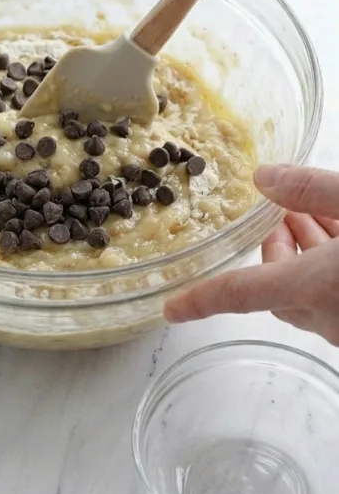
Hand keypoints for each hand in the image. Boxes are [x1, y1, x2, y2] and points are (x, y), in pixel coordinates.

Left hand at [164, 164, 338, 345]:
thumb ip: (313, 189)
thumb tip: (265, 177)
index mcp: (315, 287)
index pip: (240, 294)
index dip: (201, 299)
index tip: (171, 310)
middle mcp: (328, 316)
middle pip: (276, 284)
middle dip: (273, 242)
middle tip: (284, 208)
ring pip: (307, 290)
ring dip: (303, 251)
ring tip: (315, 210)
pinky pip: (331, 296)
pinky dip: (325, 266)